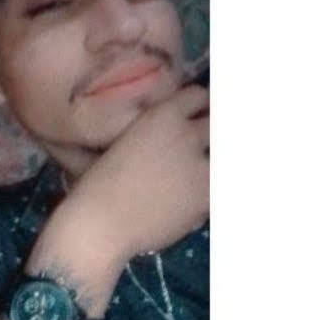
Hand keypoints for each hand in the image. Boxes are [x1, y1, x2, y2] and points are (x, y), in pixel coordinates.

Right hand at [65, 84, 208, 261]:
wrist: (100, 222)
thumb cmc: (95, 186)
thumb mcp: (119, 146)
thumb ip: (144, 137)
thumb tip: (130, 137)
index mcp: (161, 116)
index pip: (197, 96)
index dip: (200, 107)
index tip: (198, 117)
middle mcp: (186, 134)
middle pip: (218, 122)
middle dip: (214, 132)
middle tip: (206, 147)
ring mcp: (200, 165)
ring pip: (224, 155)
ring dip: (214, 164)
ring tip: (201, 176)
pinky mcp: (206, 196)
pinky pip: (220, 189)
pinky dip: (210, 195)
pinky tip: (194, 204)